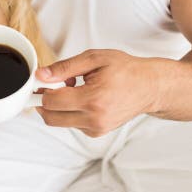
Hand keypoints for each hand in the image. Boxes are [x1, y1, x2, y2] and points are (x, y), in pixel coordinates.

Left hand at [34, 49, 162, 136]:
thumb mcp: (94, 59)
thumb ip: (64, 68)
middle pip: (51, 118)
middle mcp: (94, 119)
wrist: (150, 87)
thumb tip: (41, 75)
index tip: (43, 79)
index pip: (52, 102)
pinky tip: (82, 97)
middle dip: (45, 100)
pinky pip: (71, 123)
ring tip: (75, 87)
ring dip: (59, 106)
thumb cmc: (126, 70)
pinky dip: (69, 111)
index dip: (42, 89)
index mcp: (93, 100)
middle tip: (54, 84)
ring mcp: (96, 128)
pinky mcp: (97, 132)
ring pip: (59, 121)